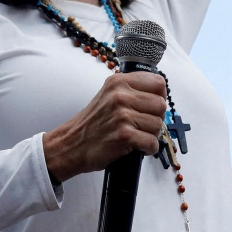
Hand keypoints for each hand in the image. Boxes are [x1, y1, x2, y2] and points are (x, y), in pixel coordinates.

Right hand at [42, 71, 167, 181]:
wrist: (71, 145)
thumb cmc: (92, 123)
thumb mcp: (108, 95)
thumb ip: (131, 90)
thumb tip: (159, 94)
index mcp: (118, 82)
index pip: (158, 82)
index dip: (160, 96)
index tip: (153, 106)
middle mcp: (120, 95)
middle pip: (161, 105)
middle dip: (156, 118)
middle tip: (143, 125)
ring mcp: (122, 115)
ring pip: (158, 125)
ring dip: (151, 135)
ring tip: (137, 136)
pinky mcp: (124, 135)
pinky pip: (152, 143)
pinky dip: (148, 149)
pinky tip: (137, 147)